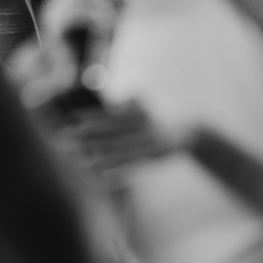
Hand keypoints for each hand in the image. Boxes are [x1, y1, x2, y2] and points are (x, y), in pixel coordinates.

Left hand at [51, 100, 188, 179]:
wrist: (191, 128)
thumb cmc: (159, 110)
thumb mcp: (143, 99)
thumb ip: (122, 101)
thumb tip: (96, 87)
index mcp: (141, 106)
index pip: (113, 112)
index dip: (94, 116)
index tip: (75, 118)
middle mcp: (146, 122)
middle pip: (115, 130)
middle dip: (92, 134)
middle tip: (70, 136)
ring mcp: (151, 140)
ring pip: (123, 149)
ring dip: (102, 154)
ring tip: (82, 159)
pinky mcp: (155, 156)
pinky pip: (133, 164)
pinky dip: (118, 169)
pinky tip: (103, 174)